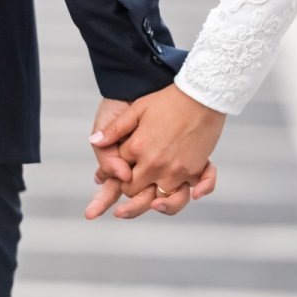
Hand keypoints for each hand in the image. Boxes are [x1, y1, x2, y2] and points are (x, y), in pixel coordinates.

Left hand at [91, 84, 225, 213]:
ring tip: (153, 198)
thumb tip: (95, 141)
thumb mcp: (137, 109)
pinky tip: (191, 194)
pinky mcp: (194, 171)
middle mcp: (154, 164)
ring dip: (154, 200)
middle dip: (130, 188)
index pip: (118, 172)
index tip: (120, 168)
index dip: (116, 171)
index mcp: (137, 148)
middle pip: (134, 190)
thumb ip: (115, 128)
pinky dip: (191, 194)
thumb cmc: (169, 100)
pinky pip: (190, 192)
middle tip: (132, 183)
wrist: (201, 95)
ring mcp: (175, 171)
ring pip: (159, 200)